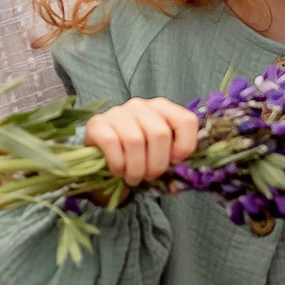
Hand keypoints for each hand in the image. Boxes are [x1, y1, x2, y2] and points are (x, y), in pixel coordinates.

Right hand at [85, 98, 200, 184]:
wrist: (101, 151)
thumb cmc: (136, 151)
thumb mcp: (157, 149)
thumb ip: (173, 153)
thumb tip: (183, 169)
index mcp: (162, 108)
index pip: (186, 120)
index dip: (185, 145)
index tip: (176, 161)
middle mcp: (141, 106)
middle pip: (160, 134)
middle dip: (157, 163)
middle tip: (150, 176)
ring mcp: (118, 112)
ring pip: (135, 141)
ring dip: (137, 168)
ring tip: (134, 178)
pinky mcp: (98, 124)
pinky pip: (112, 144)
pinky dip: (118, 164)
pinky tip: (119, 171)